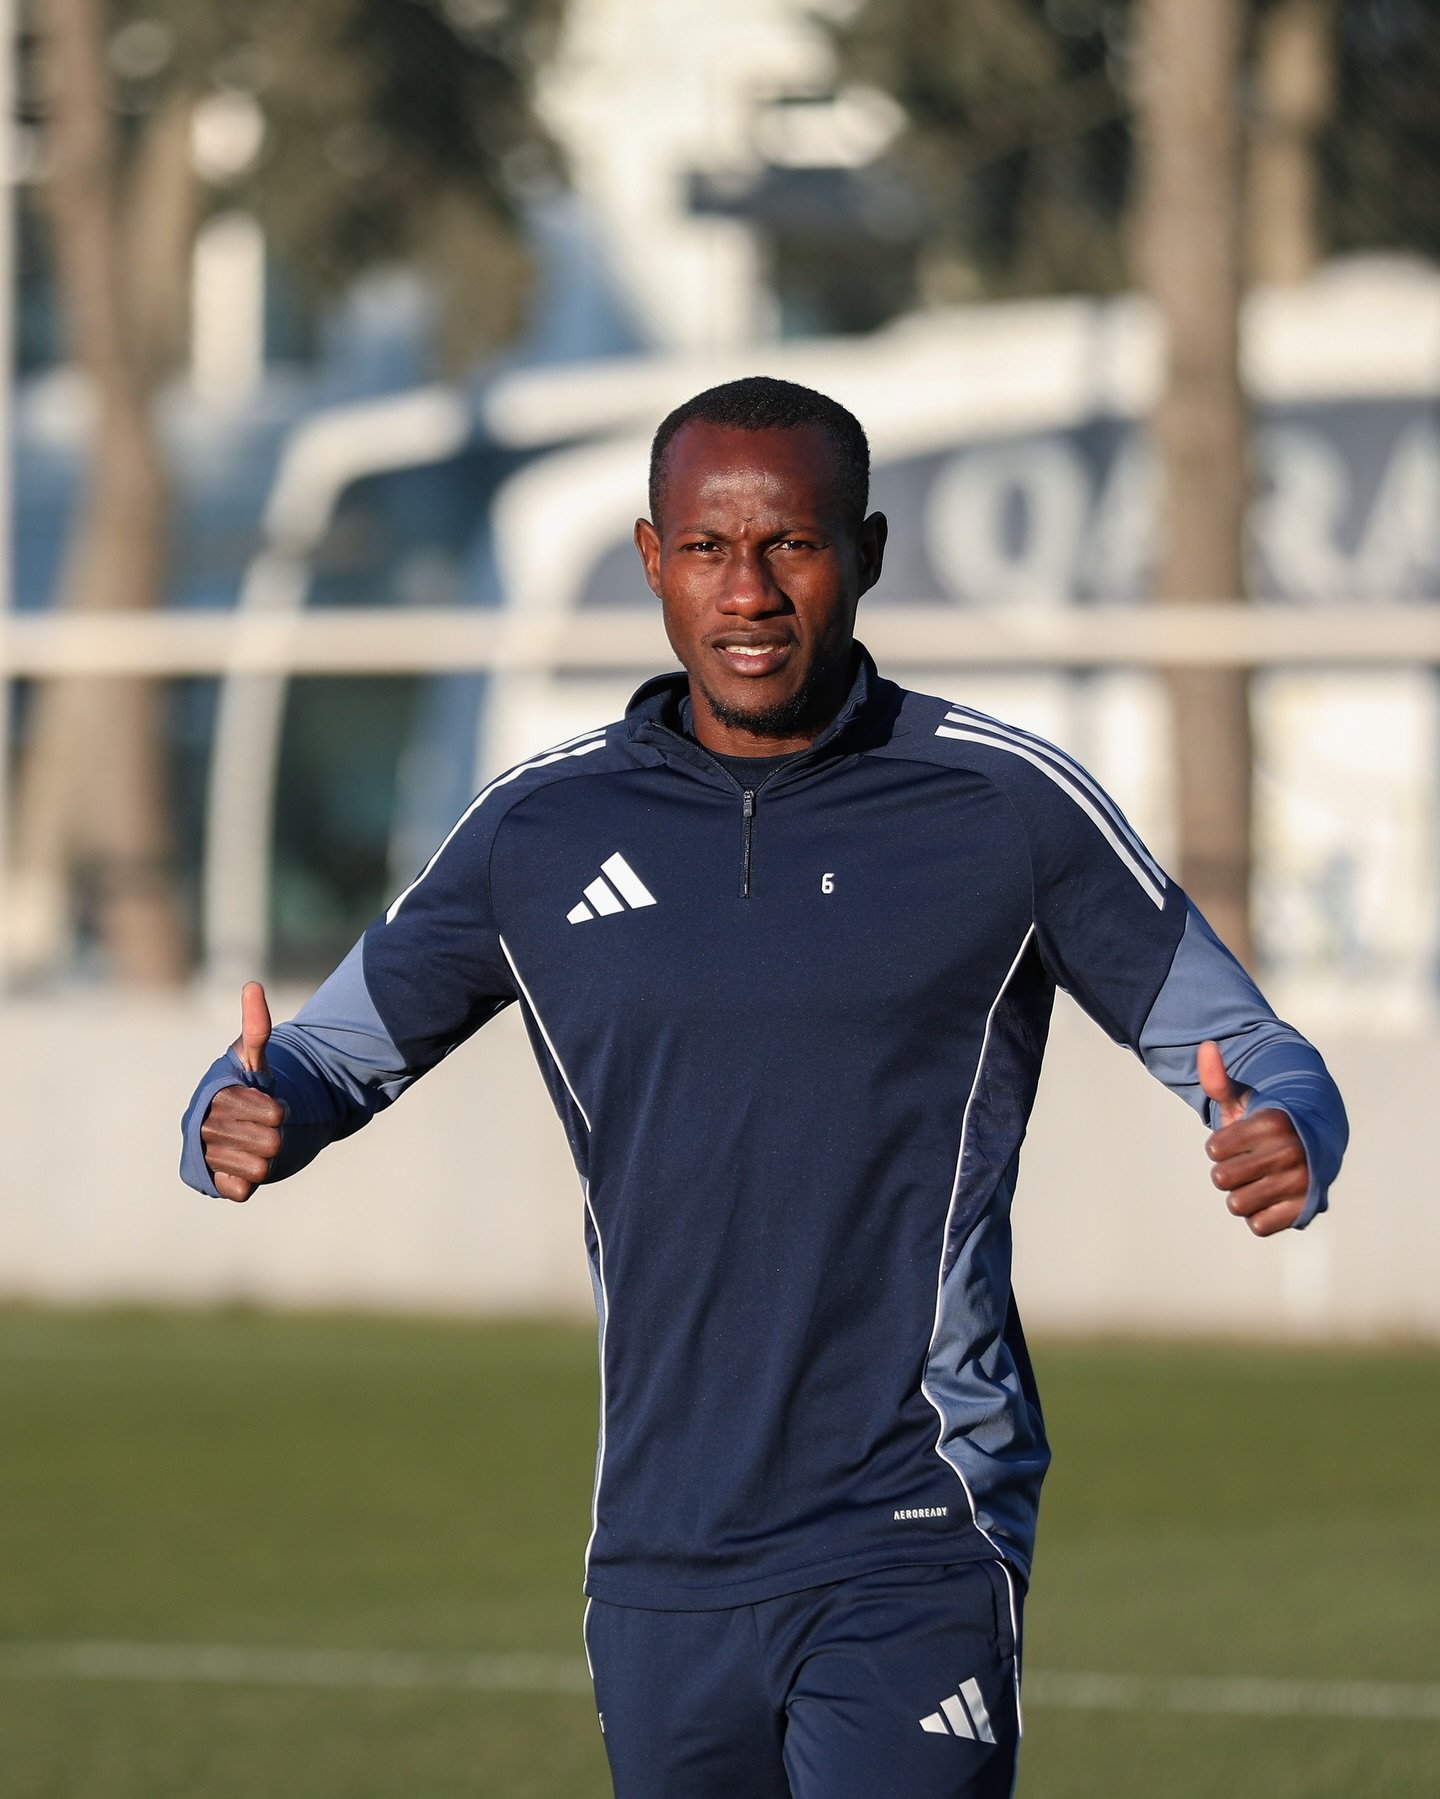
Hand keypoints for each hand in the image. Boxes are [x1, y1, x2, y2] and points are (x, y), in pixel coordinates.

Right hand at [200, 982, 285, 1203]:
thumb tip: (252, 986)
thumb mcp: (255, 1059)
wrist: (243, 1128)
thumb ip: (256, 1028)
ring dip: (266, 1157)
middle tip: (268, 1128)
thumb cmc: (250, 1089)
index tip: (275, 1104)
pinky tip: (245, 1165)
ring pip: (259, 1168)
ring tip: (257, 1145)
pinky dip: (249, 1180)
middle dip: (275, 1134)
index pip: (269, 1113)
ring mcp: (207, 1157)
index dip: (277, 1110)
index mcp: (216, 1097)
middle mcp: (203, 1127)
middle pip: (268, 1143)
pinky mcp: (213, 1184)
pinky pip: (242, 1190)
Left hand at [1198, 1039, 1308, 1236]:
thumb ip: (1218, 1078)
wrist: (1315, 1148)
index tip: (1240, 1140)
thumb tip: (1205, 1046)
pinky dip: (1258, 1217)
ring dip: (1241, 1195)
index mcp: (1274, 1122)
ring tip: (1258, 1181)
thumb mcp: (1243, 1099)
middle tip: (1247, 1162)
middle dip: (1227, 1171)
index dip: (1220, 1146)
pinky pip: (1258, 1226)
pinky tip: (1270, 1199)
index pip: (1214, 1149)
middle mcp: (1292, 1152)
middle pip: (1222, 1179)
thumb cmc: (1267, 1124)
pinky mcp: (1305, 1211)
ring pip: (1237, 1205)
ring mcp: (1301, 1183)